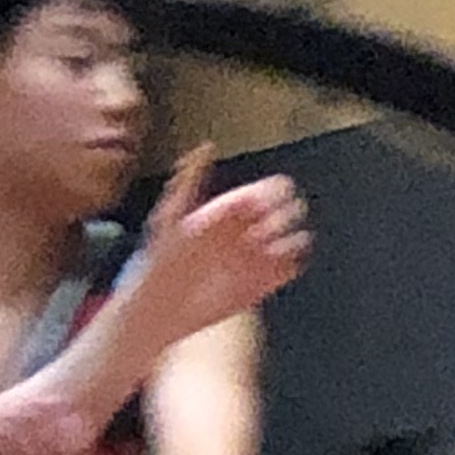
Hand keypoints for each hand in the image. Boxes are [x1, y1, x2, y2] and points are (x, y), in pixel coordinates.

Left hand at [134, 150, 309, 339]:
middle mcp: (240, 235)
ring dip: (294, 239)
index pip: (258, 194)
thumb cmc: (160, 261)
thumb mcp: (171, 213)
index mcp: (223, 214)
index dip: (271, 189)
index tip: (281, 188)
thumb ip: (189, 179)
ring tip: (294, 239)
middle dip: (287, 212)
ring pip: (287, 242)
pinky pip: (286, 270)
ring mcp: (250, 260)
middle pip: (277, 216)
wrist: (160, 307)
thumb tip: (204, 147)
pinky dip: (293, 265)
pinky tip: (292, 260)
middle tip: (291, 212)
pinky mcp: (258, 285)